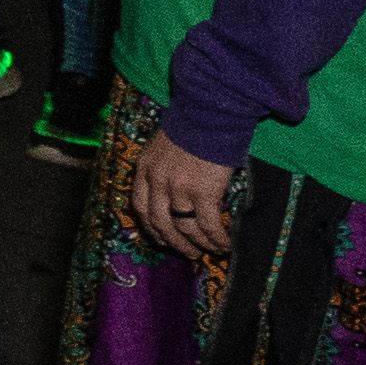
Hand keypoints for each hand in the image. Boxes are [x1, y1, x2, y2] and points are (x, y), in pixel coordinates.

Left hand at [138, 127, 239, 266]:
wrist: (209, 112)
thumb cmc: (192, 123)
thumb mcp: (164, 144)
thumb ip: (162, 166)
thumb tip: (173, 188)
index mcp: (145, 168)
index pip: (141, 206)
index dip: (151, 227)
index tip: (161, 238)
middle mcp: (157, 181)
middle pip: (160, 223)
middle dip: (174, 242)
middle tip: (187, 253)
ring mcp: (178, 189)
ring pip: (184, 228)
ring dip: (198, 244)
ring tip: (208, 250)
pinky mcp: (203, 193)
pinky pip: (207, 225)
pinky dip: (216, 238)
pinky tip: (224, 244)